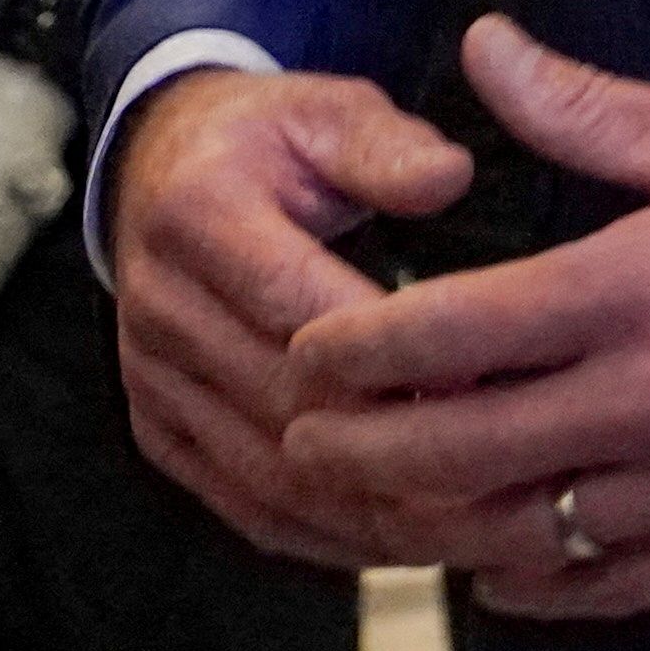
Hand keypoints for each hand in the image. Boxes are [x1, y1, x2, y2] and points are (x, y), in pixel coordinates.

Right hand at [108, 64, 475, 570]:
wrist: (160, 169)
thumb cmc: (268, 140)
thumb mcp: (327, 109)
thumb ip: (386, 145)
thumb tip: (450, 176)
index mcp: (197, 215)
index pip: (297, 304)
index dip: (391, 353)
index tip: (485, 379)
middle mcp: (159, 306)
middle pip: (286, 403)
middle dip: (393, 445)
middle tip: (499, 472)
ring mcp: (150, 379)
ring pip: (269, 472)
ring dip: (367, 510)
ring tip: (468, 524)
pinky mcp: (159, 430)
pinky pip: (244, 503)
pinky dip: (327, 533)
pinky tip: (403, 541)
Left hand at [275, 16, 649, 617]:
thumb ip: (584, 108)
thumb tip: (482, 48)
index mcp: (640, 287)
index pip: (452, 334)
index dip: (355, 350)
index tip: (306, 351)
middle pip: (458, 451)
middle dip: (358, 452)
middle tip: (301, 440)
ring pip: (520, 534)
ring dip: (431, 523)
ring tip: (376, 502)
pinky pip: (607, 590)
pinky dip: (532, 585)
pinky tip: (492, 566)